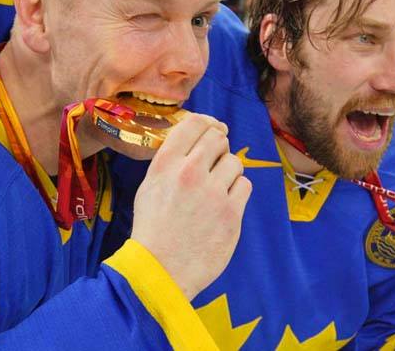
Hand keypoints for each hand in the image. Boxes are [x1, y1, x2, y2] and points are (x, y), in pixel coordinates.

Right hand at [131, 113, 251, 299]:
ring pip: (234, 162)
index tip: (214, 128)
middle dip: (219, 147)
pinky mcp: (231, 213)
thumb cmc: (153, 229)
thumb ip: (171, 161)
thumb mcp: (149, 187)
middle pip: (218, 139)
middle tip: (214, 162)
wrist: (160, 270)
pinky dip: (238, 192)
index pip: (194, 124)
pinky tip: (225, 204)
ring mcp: (212, 193)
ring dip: (228, 172)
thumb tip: (195, 139)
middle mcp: (189, 173)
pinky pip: (245, 185)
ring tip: (216, 190)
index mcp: (165, 164)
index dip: (207, 123)